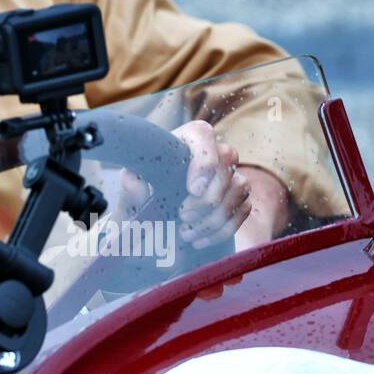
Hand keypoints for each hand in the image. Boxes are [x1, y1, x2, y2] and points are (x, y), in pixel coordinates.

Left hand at [111, 119, 251, 250]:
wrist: (151, 215)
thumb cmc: (142, 192)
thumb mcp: (132, 188)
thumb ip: (131, 184)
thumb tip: (134, 181)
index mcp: (183, 140)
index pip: (203, 134)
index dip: (204, 160)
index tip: (192, 189)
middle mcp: (211, 152)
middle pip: (228, 162)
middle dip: (208, 195)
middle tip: (183, 215)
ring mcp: (229, 174)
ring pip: (239, 188)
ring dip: (214, 217)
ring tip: (185, 232)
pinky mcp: (238, 198)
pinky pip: (243, 210)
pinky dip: (222, 229)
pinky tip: (198, 239)